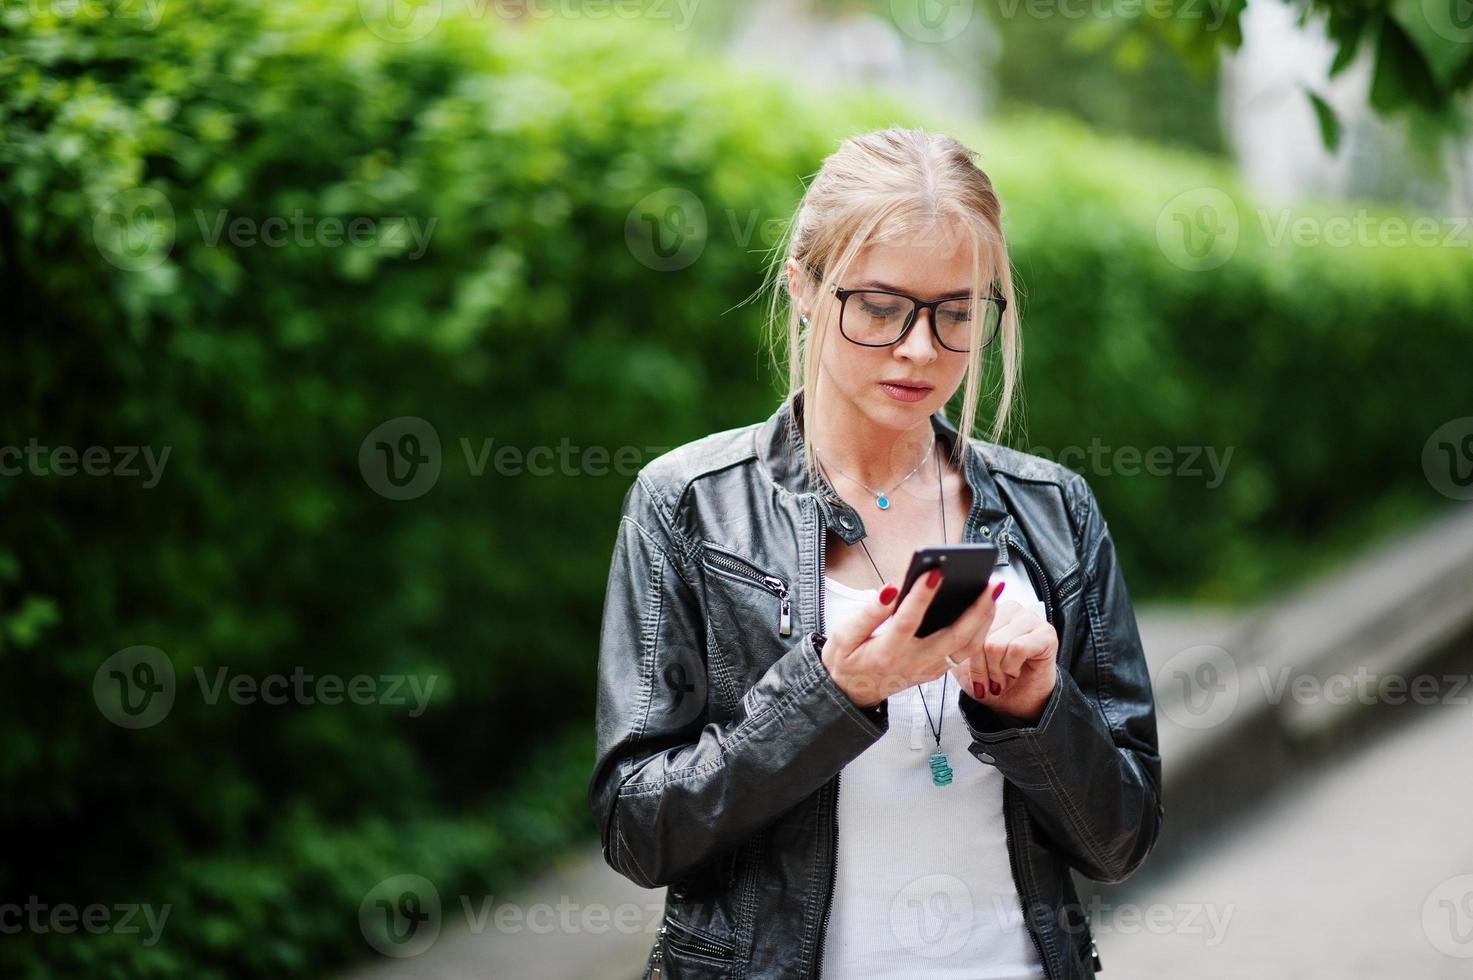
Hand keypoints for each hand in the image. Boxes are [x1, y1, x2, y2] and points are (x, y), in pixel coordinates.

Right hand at [820, 567, 1003, 708]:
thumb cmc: (848, 660)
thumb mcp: (844, 636)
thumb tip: (890, 590)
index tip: (934, 571)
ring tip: (992, 590)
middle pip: (954, 636)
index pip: (908, 620)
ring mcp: (930, 668)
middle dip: (975, 608)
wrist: (854, 692)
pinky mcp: (937, 669)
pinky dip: (980, 629)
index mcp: (887, 652)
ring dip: (985, 618)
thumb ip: (868, 614)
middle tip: (988, 583)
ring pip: (967, 646)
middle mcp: (914, 662)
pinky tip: (984, 608)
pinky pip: (965, 651)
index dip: (921, 595)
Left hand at [948, 598, 1058, 724]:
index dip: (968, 656)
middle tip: (992, 678)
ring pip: (997, 644)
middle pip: (981, 637)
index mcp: (989, 608)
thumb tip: (938, 622)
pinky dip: (1012, 668)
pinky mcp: (1047, 634)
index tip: (975, 672)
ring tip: (1004, 676)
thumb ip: (952, 640)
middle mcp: (1011, 608)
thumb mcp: (962, 660)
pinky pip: (1017, 648)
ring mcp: (1030, 618)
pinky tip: (1016, 672)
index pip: (968, 625)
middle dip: (984, 667)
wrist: (1016, 703)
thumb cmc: (990, 680)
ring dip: (998, 670)